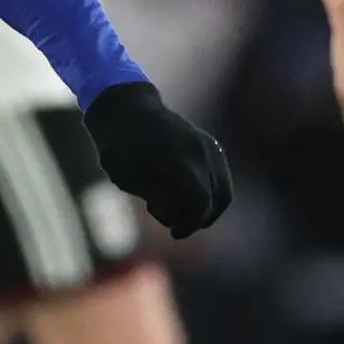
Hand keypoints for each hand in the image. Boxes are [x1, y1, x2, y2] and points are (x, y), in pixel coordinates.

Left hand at [84, 79, 233, 236]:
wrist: (129, 110)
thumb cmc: (120, 147)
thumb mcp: (126, 177)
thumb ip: (156, 196)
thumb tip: (179, 216)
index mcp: (176, 157)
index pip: (198, 200)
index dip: (189, 223)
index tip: (174, 233)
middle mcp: (199, 151)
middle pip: (214, 201)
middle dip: (194, 219)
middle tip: (166, 217)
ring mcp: (209, 147)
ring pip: (224, 193)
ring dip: (204, 209)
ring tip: (174, 204)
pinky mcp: (213, 148)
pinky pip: (222, 181)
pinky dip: (209, 196)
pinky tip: (182, 194)